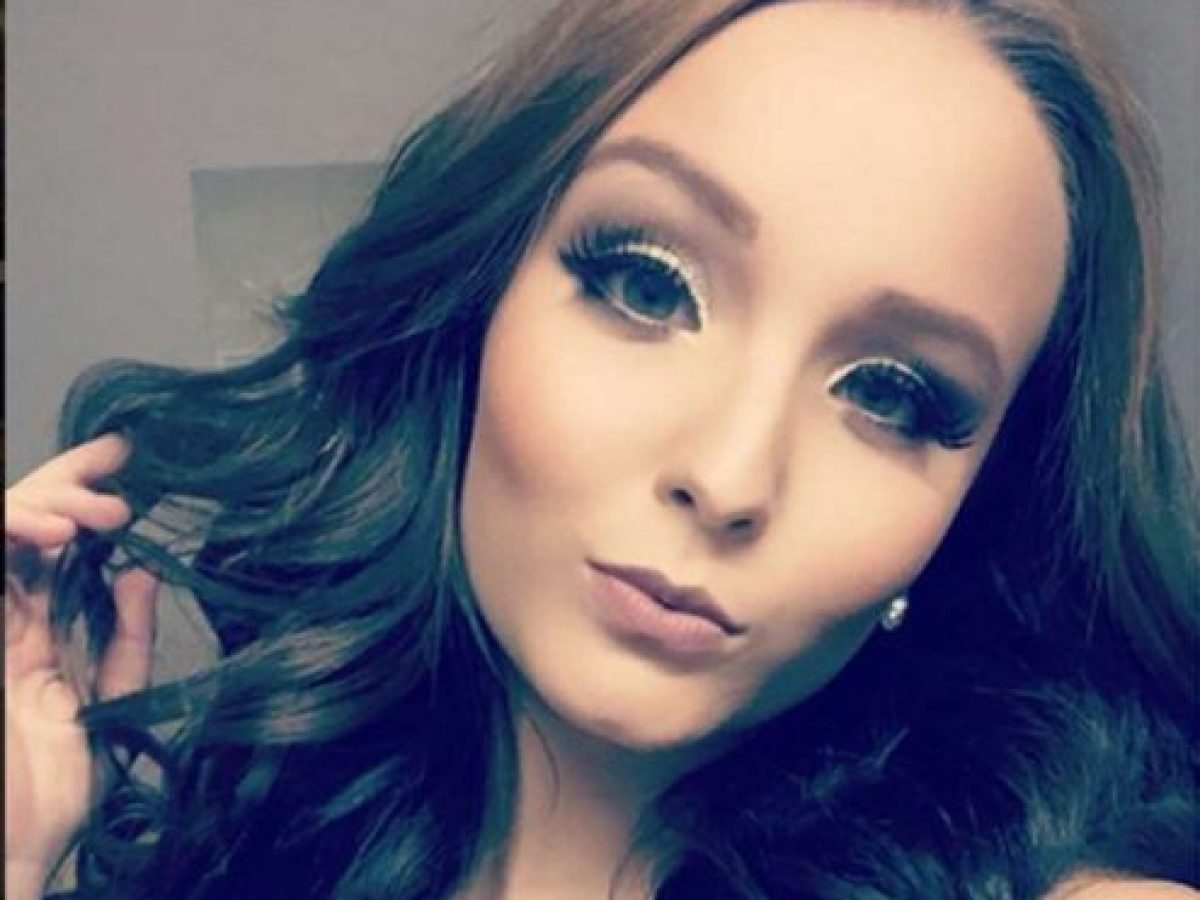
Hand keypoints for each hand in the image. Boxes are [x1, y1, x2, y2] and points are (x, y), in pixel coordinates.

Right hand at [5, 434, 159, 885]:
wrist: (12, 850)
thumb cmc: (52, 788)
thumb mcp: (108, 699)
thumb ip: (123, 635)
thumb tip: (142, 569)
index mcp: (37, 628)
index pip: (55, 542)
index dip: (83, 490)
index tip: (130, 455)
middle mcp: (2, 617)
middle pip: (22, 524)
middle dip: (68, 488)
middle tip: (120, 482)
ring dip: (42, 507)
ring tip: (94, 515)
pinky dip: (8, 535)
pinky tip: (49, 536)